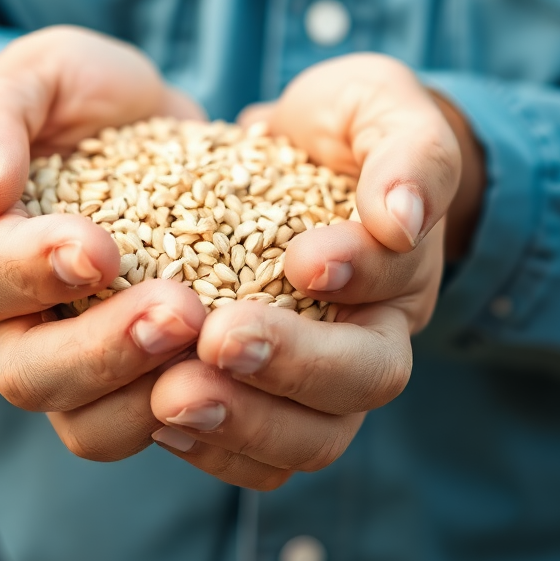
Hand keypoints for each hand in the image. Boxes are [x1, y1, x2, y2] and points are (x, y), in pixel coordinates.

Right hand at [0, 26, 209, 459]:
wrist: (134, 120)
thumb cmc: (70, 95)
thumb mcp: (29, 79)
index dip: (36, 271)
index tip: (100, 249)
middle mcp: (25, 319)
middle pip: (33, 376)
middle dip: (105, 351)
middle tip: (181, 311)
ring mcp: (90, 353)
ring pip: (93, 424)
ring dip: (154, 398)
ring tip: (219, 347)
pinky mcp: (153, 368)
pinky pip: (166, 423)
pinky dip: (208, 413)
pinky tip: (255, 377)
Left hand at [147, 53, 484, 488]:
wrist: (296, 149)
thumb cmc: (344, 124)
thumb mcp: (383, 109)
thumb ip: (410, 154)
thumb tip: (401, 220)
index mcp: (400, 276)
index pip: (391, 294)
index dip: (354, 282)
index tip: (302, 259)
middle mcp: (364, 340)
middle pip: (351, 392)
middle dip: (284, 370)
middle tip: (216, 341)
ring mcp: (311, 377)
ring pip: (304, 441)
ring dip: (238, 421)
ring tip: (168, 395)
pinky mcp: (256, 391)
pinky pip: (248, 451)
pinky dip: (206, 441)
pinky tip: (149, 410)